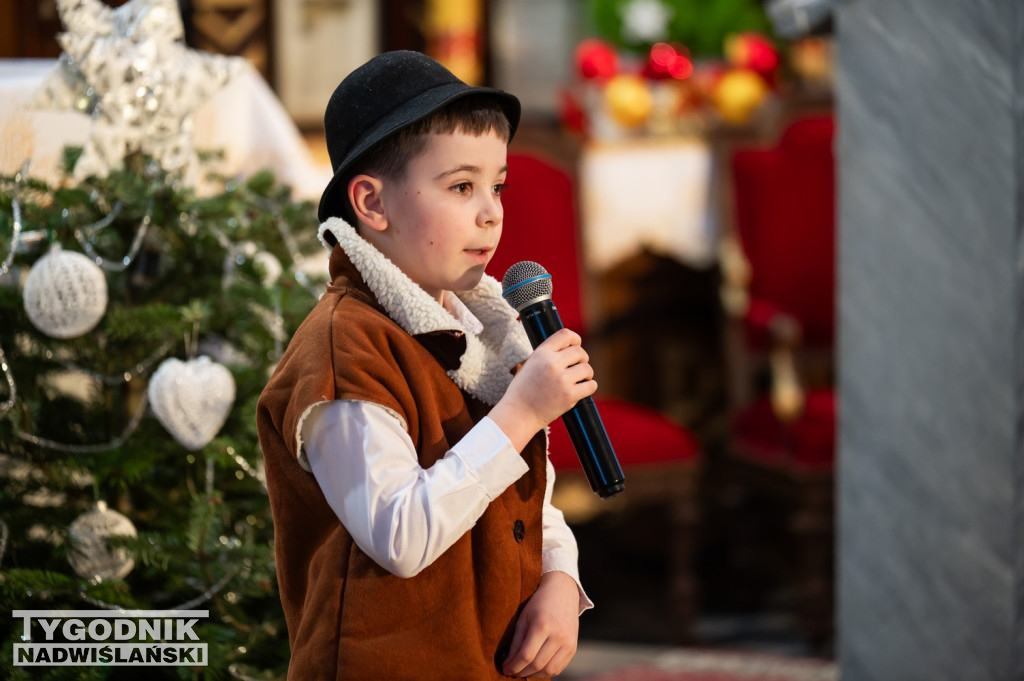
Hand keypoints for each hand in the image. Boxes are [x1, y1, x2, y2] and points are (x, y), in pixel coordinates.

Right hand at [490, 329, 596, 451]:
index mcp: (541, 353)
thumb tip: (569, 347)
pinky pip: (591, 385)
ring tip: (580, 379)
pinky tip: (583, 388)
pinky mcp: (569, 396)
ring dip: (586, 374)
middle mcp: (552, 364)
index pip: (565, 335)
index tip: (576, 345)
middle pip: (580, 351)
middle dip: (582, 359)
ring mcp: (562, 380)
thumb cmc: (523, 390)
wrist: (518, 414)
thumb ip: (547, 354)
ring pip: (587, 368)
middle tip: (578, 367)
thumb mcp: (530, 364)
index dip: (575, 339)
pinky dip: (589, 386)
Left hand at [502, 571, 580, 677]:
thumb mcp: (523, 618)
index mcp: (542, 625)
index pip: (526, 655)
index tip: (505, 669)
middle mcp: (558, 635)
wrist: (562, 592)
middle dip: (522, 672)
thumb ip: (516, 642)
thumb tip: (508, 664)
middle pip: (537, 665)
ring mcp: (568, 642)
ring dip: (534, 675)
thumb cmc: (539, 604)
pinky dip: (546, 672)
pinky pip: (559, 668)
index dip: (514, 666)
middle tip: (513, 672)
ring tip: (524, 671)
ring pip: (549, 670)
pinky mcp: (573, 647)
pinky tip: (537, 668)